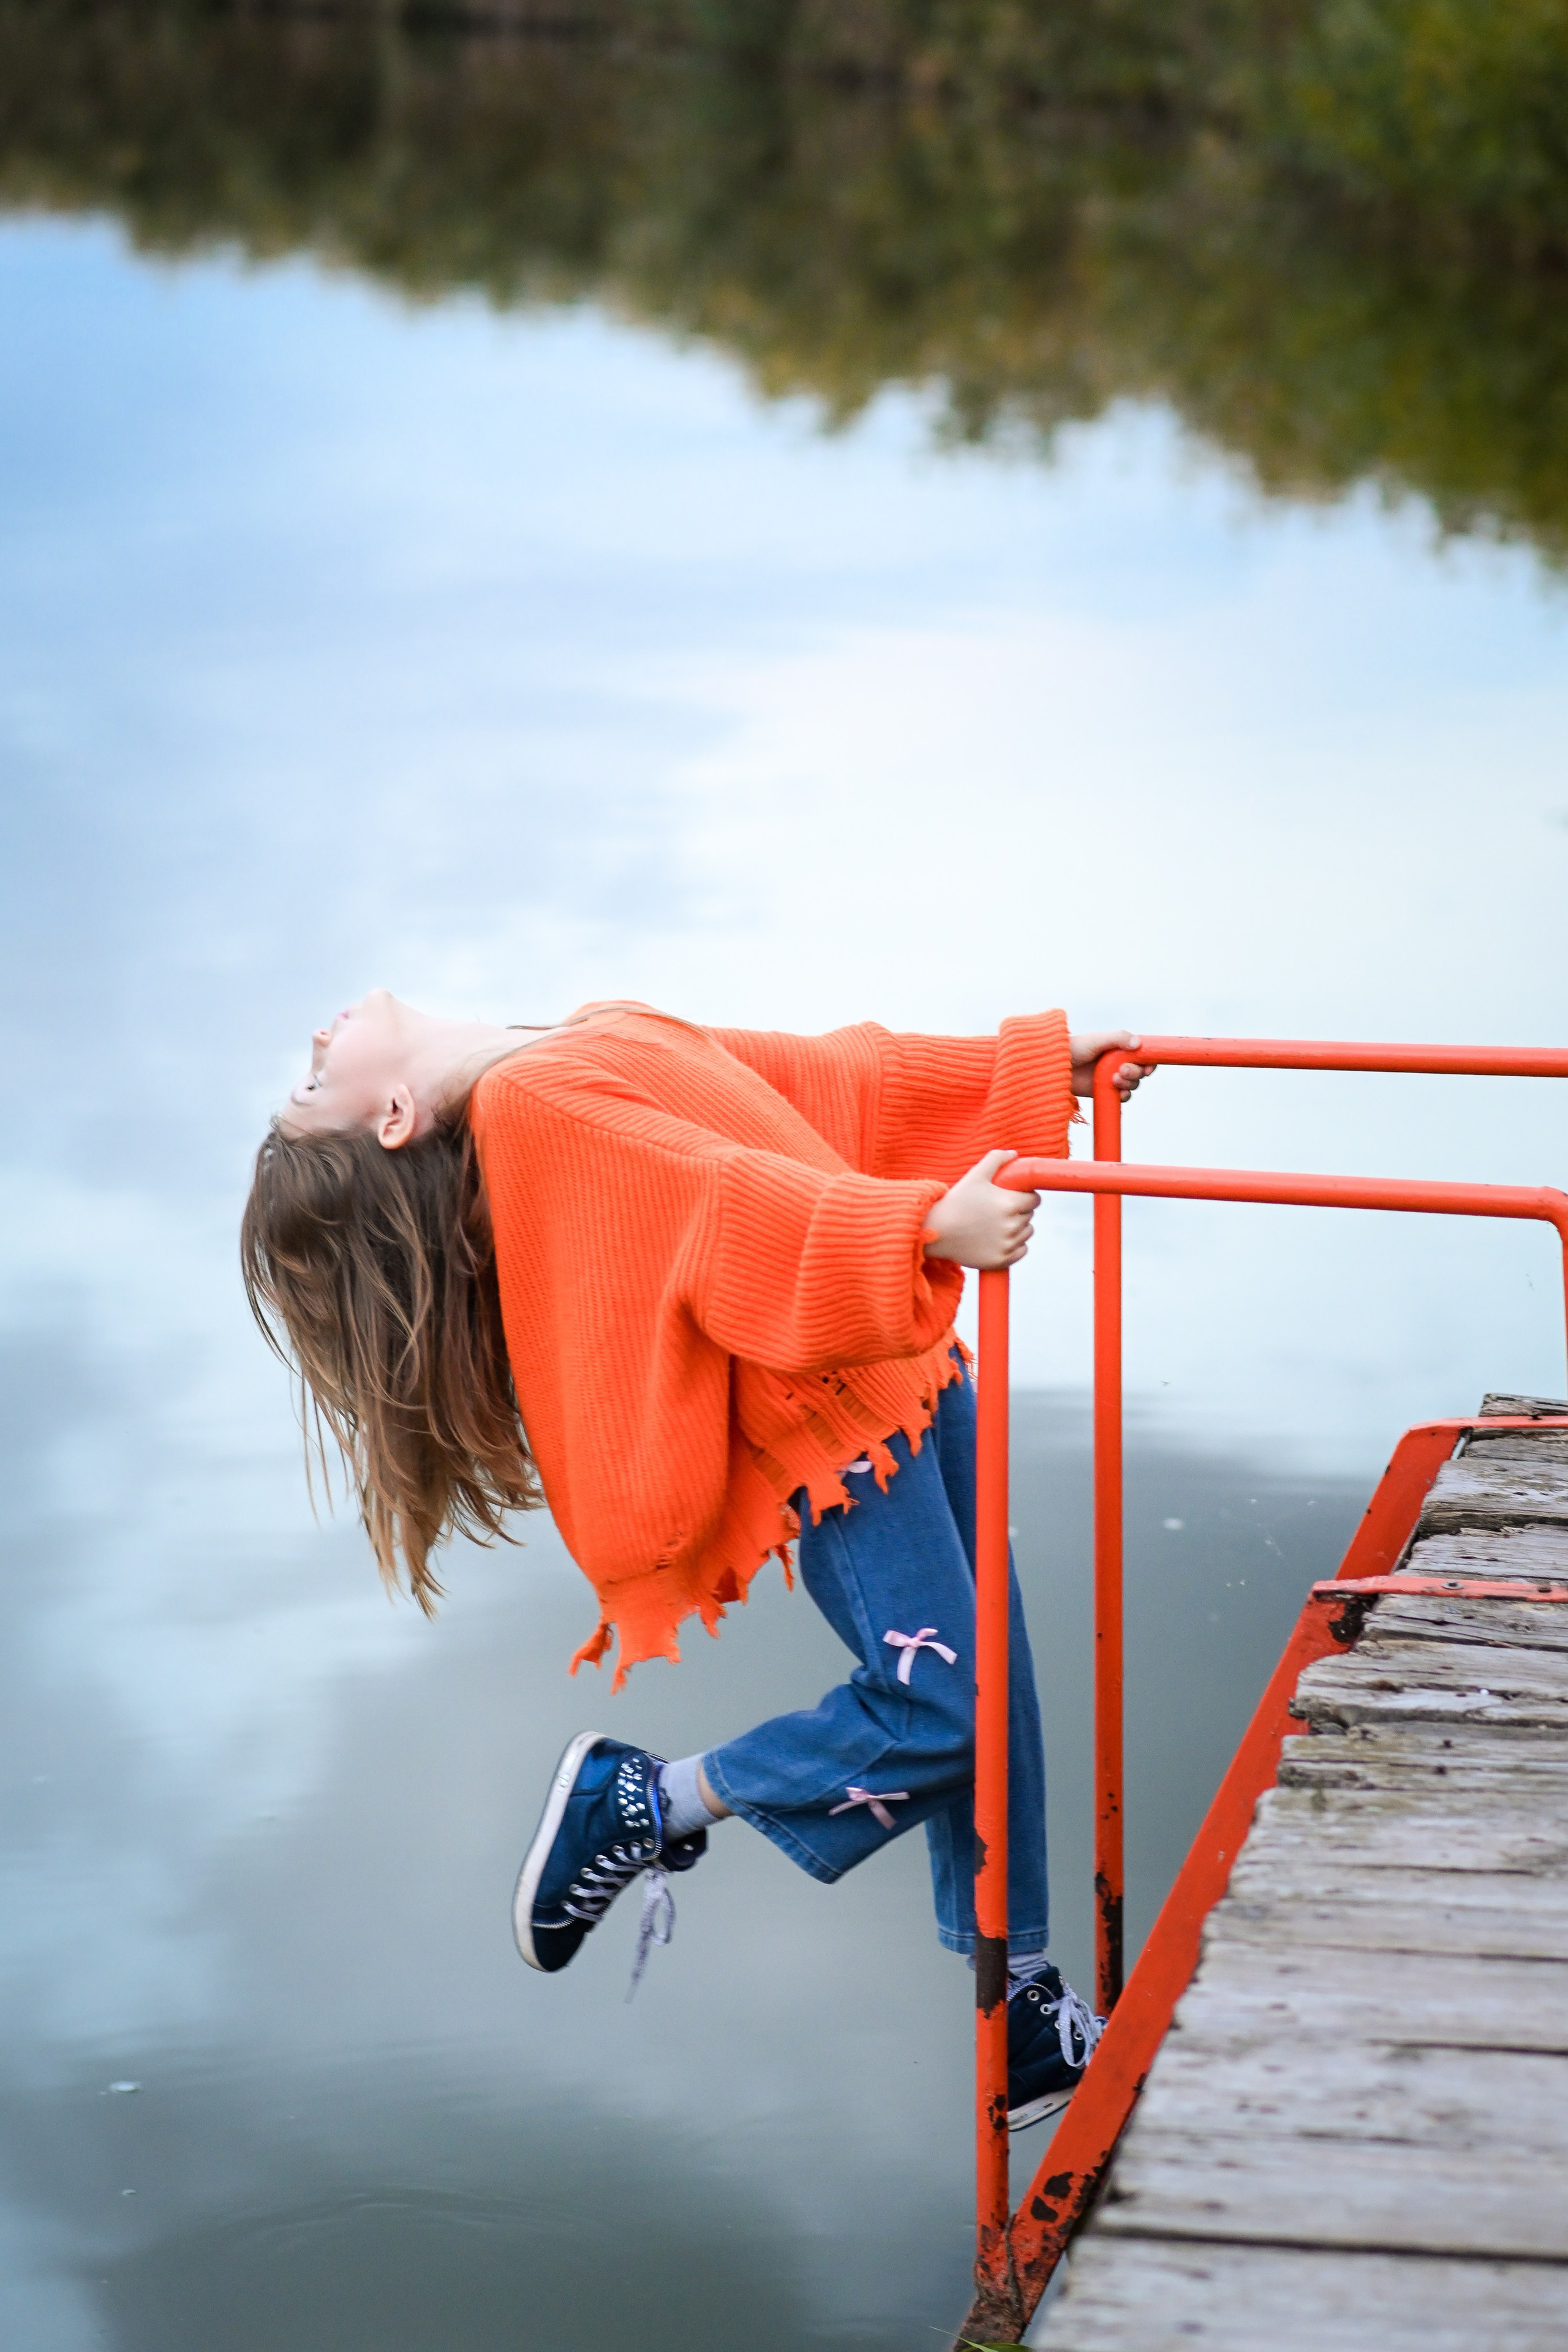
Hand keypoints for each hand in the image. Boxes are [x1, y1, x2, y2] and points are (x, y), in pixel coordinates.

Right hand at [923, 1149, 1038, 1268]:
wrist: (936, 1231)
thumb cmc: (955, 1200)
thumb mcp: (975, 1175)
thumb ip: (996, 1159)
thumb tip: (1014, 1154)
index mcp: (1010, 1203)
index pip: (1035, 1199)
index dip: (1025, 1196)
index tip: (1013, 1196)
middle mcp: (1011, 1225)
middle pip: (1030, 1215)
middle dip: (1019, 1211)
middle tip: (998, 1209)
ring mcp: (1007, 1244)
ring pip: (1027, 1232)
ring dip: (1018, 1227)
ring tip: (997, 1224)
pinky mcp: (1001, 1260)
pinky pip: (1022, 1251)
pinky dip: (1015, 1246)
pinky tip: (999, 1239)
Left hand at [1070, 1030, 1155, 1100]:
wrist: (1053, 1068)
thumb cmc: (1072, 1049)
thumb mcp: (1095, 1040)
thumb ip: (1117, 1038)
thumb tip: (1137, 1044)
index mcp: (1118, 1048)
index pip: (1141, 1054)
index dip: (1149, 1061)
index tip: (1147, 1066)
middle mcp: (1117, 1063)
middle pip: (1139, 1071)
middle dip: (1135, 1072)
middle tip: (1121, 1070)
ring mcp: (1112, 1078)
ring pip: (1133, 1084)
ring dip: (1129, 1083)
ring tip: (1114, 1079)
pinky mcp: (1105, 1091)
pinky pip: (1123, 1096)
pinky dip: (1124, 1095)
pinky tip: (1119, 1092)